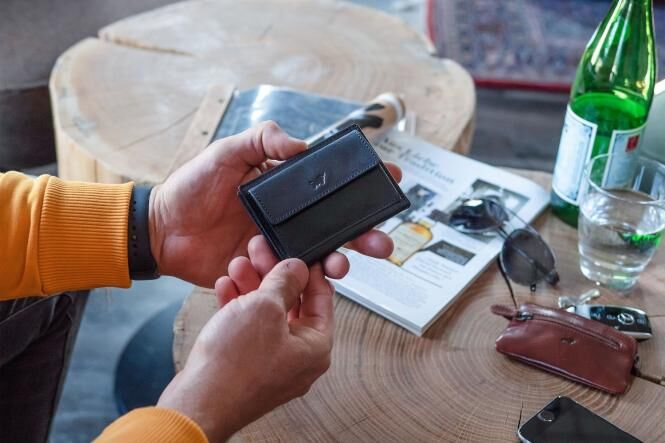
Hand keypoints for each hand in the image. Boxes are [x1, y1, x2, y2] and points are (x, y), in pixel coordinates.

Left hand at [149, 121, 400, 286]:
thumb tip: (302, 145)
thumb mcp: (225, 152)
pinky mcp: (267, 270)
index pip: (331, 183)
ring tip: (342, 265)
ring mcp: (280, 244)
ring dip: (341, 260)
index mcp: (285, 186)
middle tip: (381, 239)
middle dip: (365, 232)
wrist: (162, 231)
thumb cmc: (191, 188)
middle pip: (338, 224)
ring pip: (323, 254)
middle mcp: (290, 216)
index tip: (389, 178)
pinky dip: (308, 279)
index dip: (362, 182)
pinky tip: (310, 278)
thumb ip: (261, 140)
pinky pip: (295, 276)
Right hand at [157, 258, 332, 441]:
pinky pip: (249, 330)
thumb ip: (285, 282)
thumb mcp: (264, 307)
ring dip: (253, 287)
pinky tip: (226, 288)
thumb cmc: (233, 366)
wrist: (197, 403)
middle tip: (261, 255)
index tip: (296, 254)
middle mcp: (298, 358)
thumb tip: (296, 268)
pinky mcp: (248, 367)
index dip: (308, 271)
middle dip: (272, 276)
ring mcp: (273, 364)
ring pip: (267, 315)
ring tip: (238, 266)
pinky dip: (239, 308)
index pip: (322, 299)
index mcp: (315, 347)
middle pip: (292, 304)